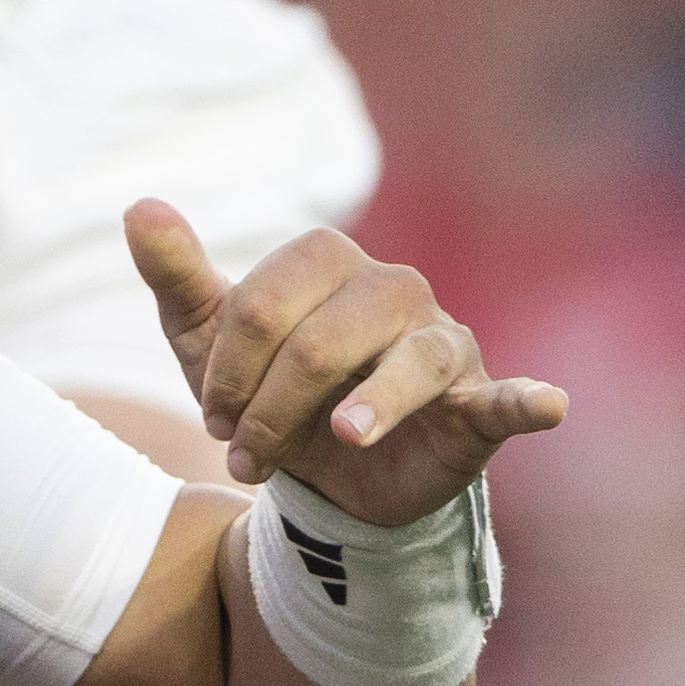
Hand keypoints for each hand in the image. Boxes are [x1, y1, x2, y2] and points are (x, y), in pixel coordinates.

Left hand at [124, 202, 565, 526]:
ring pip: (407, 363)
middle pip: (322, 339)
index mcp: (328, 265)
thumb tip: (137, 205)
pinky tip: (547, 405)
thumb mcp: (207, 342)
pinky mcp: (478, 404)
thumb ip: (177, 275)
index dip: (227, 370)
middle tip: (243, 454)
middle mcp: (393, 290)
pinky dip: (528, 399)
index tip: (213, 418)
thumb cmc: (269, 392)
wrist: (326, 480)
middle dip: (270, 407)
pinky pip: (506, 396)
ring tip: (336, 444)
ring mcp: (443, 344)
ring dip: (357, 416)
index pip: (265, 303)